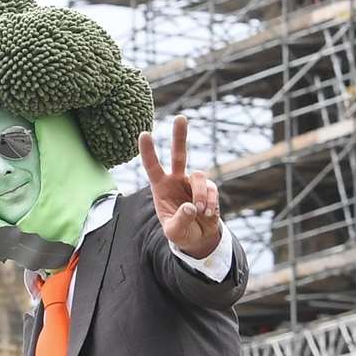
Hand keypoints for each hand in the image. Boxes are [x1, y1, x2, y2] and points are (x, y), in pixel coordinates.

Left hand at [140, 114, 221, 258]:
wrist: (198, 239)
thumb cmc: (180, 234)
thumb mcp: (174, 232)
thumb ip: (180, 221)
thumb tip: (190, 206)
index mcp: (160, 187)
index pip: (152, 166)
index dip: (148, 151)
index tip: (144, 133)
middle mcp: (176, 180)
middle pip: (179, 154)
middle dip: (180, 136)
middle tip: (181, 117)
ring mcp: (193, 182)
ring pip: (199, 176)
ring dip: (200, 195)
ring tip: (199, 212)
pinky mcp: (209, 188)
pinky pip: (212, 188)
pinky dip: (210, 201)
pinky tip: (207, 214)